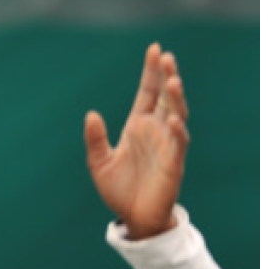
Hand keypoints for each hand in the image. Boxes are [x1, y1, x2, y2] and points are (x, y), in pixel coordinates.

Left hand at [85, 43, 186, 240]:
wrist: (134, 219)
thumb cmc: (118, 190)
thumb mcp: (99, 163)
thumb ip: (95, 139)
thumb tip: (90, 114)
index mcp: (137, 126)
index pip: (147, 92)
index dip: (151, 71)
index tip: (155, 49)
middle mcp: (155, 131)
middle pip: (164, 97)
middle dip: (166, 77)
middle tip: (167, 57)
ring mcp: (166, 145)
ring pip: (176, 115)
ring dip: (175, 99)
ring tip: (173, 80)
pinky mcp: (174, 164)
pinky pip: (179, 143)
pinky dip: (177, 131)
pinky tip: (173, 119)